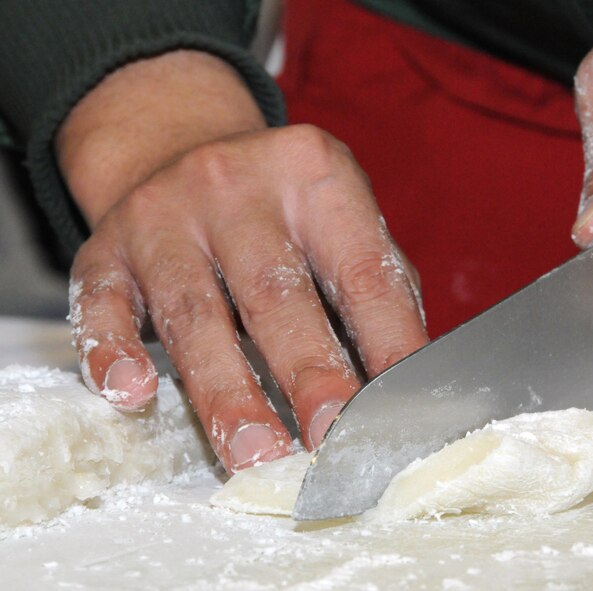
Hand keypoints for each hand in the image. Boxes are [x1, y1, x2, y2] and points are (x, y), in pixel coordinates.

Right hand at [58, 52, 427, 471]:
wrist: (178, 147)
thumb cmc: (281, 211)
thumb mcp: (339, 220)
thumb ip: (376, 288)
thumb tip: (408, 380)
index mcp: (316, 176)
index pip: (363, 271)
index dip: (387, 342)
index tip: (400, 407)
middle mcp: (237, 186)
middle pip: (276, 292)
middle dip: (308, 371)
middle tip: (330, 436)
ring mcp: (164, 214)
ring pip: (194, 310)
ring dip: (225, 390)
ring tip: (254, 452)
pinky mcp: (106, 245)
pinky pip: (102, 301)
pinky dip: (112, 350)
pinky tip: (133, 392)